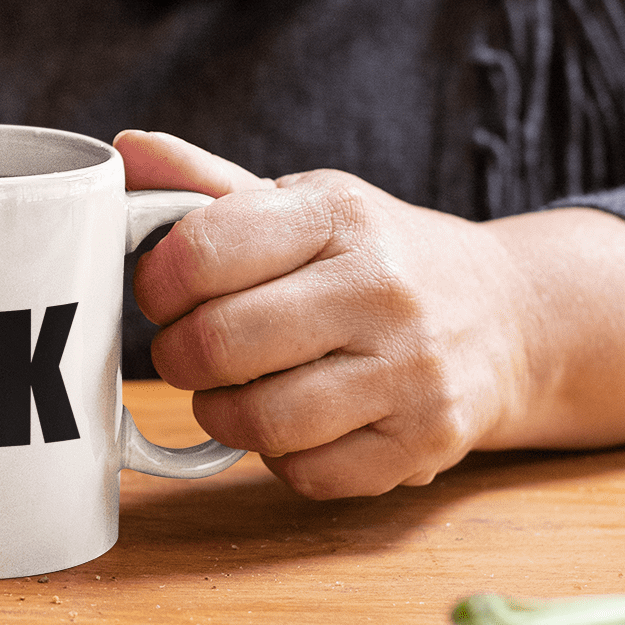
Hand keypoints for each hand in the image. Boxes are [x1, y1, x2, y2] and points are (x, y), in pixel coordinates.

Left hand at [117, 129, 624, 498]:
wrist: (501, 314)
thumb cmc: (369, 254)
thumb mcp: (298, 203)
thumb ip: (203, 183)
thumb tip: (122, 150)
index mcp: (337, 214)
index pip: (204, 251)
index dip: (156, 281)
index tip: (159, 291)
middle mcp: (381, 287)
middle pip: (222, 343)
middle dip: (177, 354)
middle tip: (183, 347)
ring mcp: (411, 370)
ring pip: (262, 420)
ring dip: (219, 411)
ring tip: (226, 386)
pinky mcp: (425, 442)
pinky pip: (308, 474)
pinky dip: (276, 456)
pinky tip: (288, 420)